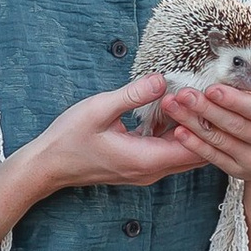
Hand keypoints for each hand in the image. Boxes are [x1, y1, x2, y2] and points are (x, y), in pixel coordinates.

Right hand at [0, 78, 204, 241]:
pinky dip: (176, 132)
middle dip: (202, 124)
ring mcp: (146, 171)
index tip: (198, 94)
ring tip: (189, 97)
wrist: (49, 165)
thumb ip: (133, 95)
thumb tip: (162, 79)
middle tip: (200, 93)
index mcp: (145, 160)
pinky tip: (172, 109)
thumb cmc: (69, 139)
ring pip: (184, 153)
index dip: (201, 121)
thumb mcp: (99, 109)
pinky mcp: (140, 165)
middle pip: (195, 153)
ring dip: (190, 127)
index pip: (192, 147)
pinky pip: (168, 151)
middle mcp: (151, 171)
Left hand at [166, 33, 250, 192]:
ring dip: (194, 124)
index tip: (212, 88)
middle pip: (236, 125)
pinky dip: (195, 145)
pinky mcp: (241, 172)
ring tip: (174, 106)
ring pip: (221, 141)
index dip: (235, 100)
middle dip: (207, 109)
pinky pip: (214, 157)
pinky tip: (179, 131)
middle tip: (183, 93)